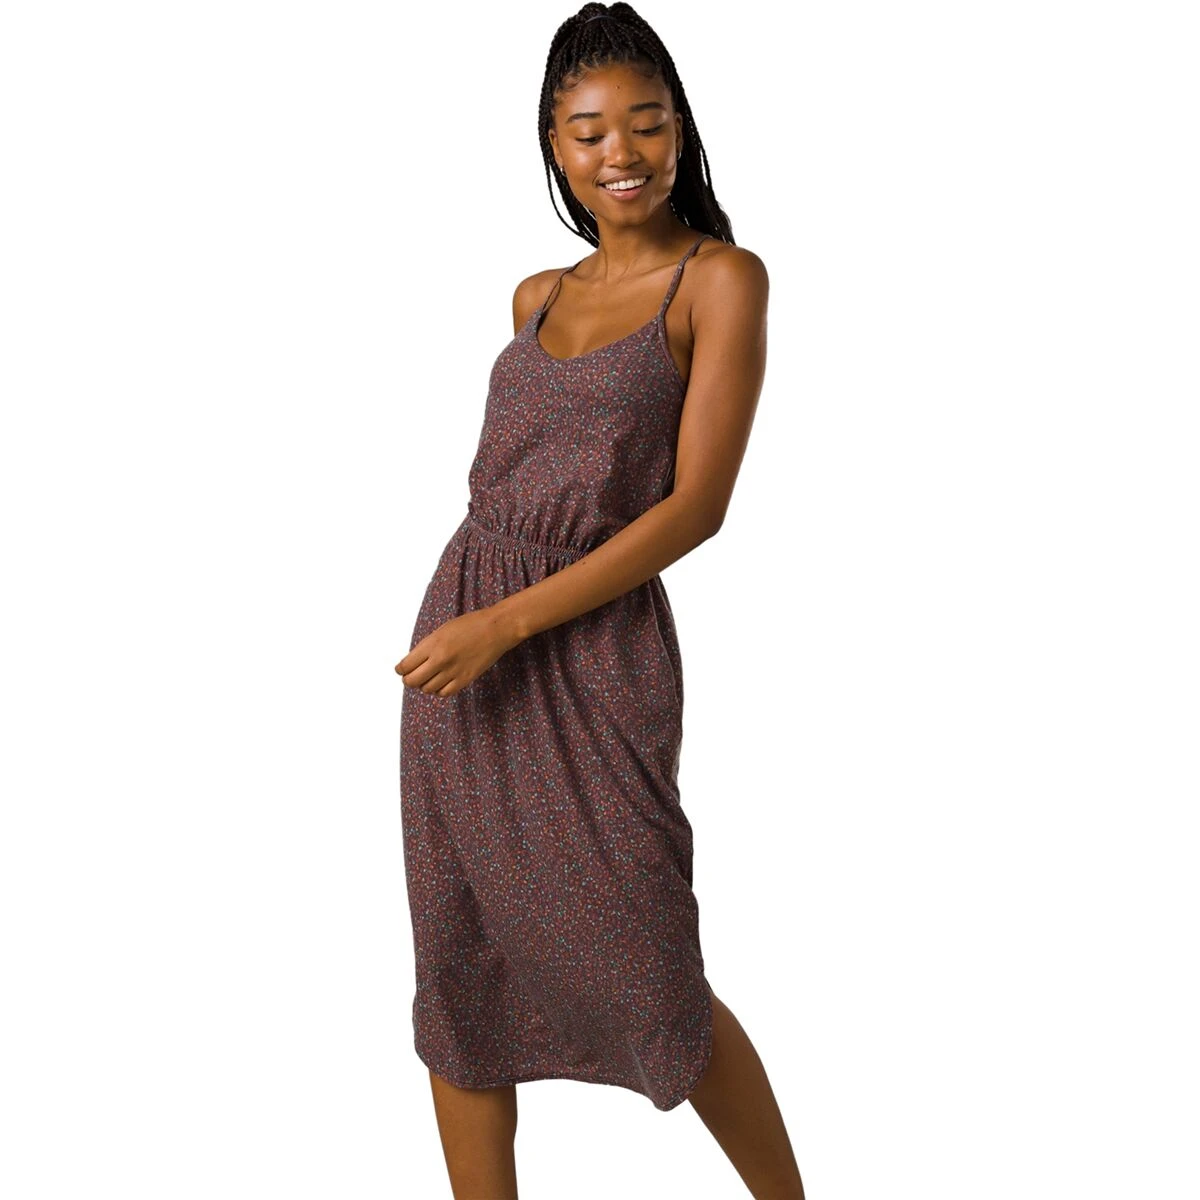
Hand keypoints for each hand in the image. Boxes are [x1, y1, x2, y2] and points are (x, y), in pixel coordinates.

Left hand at [395, 607, 521, 697]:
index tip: (401, 669)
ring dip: (424, 685)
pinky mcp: (465, 680)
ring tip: (428, 678)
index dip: (400, 669)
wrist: (495, 629)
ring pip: (427, 689)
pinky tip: (441, 682)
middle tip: (410, 676)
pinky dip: (438, 690)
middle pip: (412, 681)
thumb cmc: (470, 625)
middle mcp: (440, 660)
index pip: (405, 666)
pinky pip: (444, 693)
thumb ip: (426, 647)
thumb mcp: (442, 631)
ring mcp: (453, 671)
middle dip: (408, 680)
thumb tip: (413, 662)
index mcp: (432, 644)